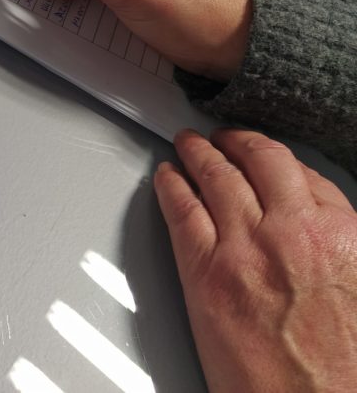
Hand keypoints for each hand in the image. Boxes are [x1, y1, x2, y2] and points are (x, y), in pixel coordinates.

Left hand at [155, 128, 356, 392]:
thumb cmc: (342, 368)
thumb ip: (340, 245)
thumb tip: (322, 223)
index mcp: (342, 235)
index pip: (304, 174)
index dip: (276, 158)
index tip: (263, 154)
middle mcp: (294, 232)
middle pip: (258, 162)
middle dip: (234, 142)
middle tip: (220, 136)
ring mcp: (246, 248)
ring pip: (215, 177)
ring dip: (197, 152)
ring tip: (188, 144)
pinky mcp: (206, 272)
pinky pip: (181, 211)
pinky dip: (170, 185)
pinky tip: (165, 177)